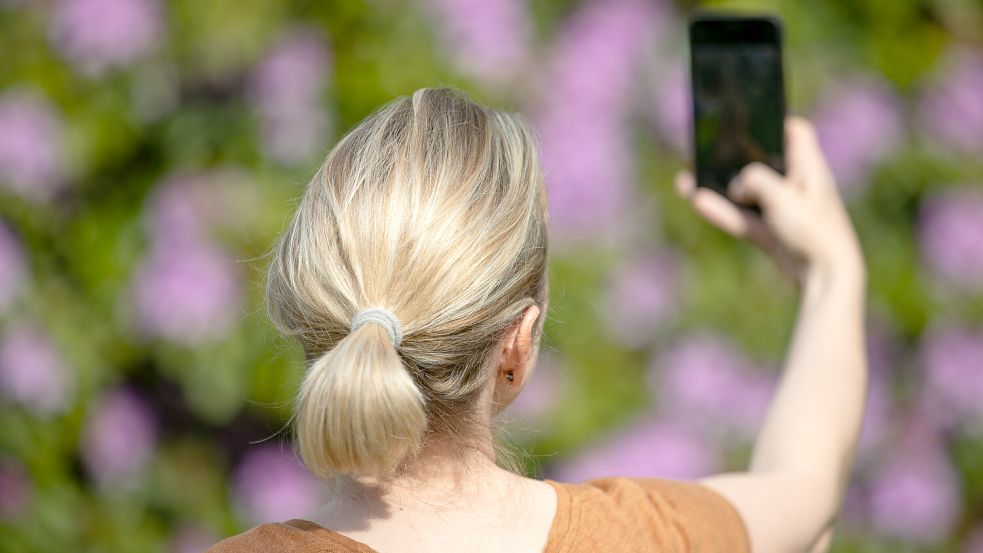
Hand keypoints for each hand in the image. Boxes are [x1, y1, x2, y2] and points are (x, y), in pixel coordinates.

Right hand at [674, 116, 863, 285]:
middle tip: (707, 145)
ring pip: (746, 192)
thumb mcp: (781, 196)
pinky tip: (697, 201)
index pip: (797, 133)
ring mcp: (783, 211)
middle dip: (735, 155)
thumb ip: (754, 179)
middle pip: (763, 161)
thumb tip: (737, 186)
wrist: (826, 278)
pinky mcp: (772, 233)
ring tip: (688, 177)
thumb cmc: (812, 231)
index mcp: (809, 168)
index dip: (775, 121)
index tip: (750, 115)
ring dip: (720, 186)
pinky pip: (741, 217)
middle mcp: (797, 186)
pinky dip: (721, 211)